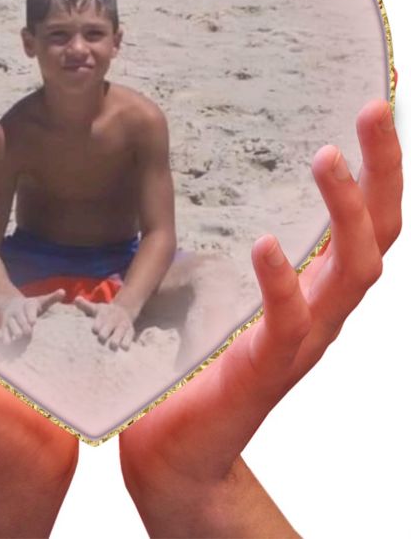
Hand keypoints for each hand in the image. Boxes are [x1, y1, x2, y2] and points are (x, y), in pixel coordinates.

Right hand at [0, 289, 64, 343]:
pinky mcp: (4, 327)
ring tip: (19, 338)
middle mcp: (17, 311)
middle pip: (20, 318)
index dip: (30, 315)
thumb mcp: (41, 301)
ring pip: (11, 325)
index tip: (33, 322)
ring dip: (14, 331)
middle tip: (28, 332)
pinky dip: (5, 338)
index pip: (29, 309)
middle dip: (23, 325)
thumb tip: (63, 292)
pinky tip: (8, 344)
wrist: (9, 304)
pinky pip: (4, 332)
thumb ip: (52, 298)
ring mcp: (10, 319)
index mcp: (27, 304)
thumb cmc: (31, 306)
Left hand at [73, 297, 135, 349]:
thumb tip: (76, 299)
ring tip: (112, 346)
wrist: (123, 311)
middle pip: (104, 334)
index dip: (96, 329)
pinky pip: (128, 343)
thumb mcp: (96, 308)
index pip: (96, 326)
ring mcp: (122, 328)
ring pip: (117, 340)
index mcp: (103, 316)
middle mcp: (112, 322)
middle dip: (102, 338)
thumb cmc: (105, 313)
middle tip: (102, 338)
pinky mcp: (130, 334)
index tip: (95, 330)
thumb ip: (85, 305)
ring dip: (113, 344)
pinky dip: (124, 347)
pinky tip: (121, 348)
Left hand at [119, 99, 401, 536]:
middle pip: (378, 236)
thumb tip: (219, 199)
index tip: (371, 113)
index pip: (363, 224)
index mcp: (312, 292)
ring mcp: (300, 342)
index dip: (377, 170)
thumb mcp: (228, 300)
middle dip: (383, 172)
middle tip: (372, 111)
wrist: (178, 450)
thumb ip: (238, 260)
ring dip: (347, 212)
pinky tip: (266, 244)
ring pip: (352, 272)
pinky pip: (289, 322)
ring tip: (327, 158)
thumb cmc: (197, 368)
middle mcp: (321, 313)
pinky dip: (283, 281)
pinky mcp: (265, 369)